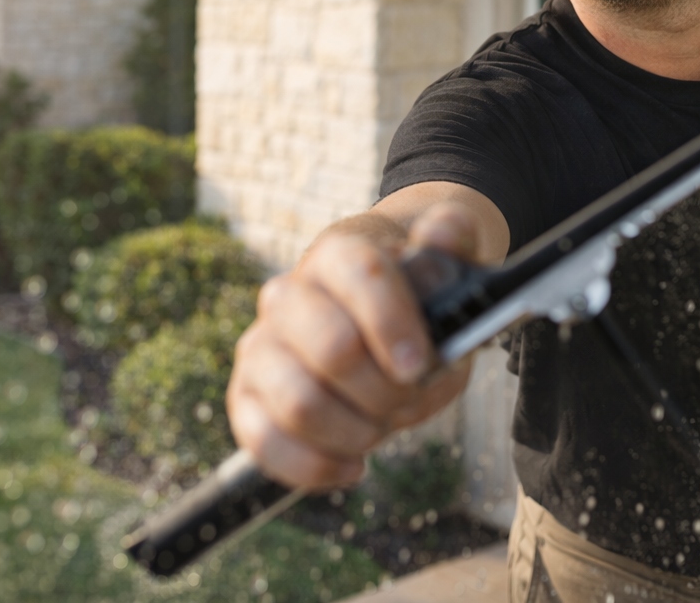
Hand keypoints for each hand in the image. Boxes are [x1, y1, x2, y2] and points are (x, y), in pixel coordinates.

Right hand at [225, 205, 479, 488]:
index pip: (360, 275)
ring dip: (357, 431)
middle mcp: (288, 297)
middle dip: (386, 390)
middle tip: (409, 397)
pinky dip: (316, 466)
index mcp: (338, 255)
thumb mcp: (445, 263)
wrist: (375, 321)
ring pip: (298, 403)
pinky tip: (353, 464)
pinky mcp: (245, 398)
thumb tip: (445, 232)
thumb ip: (453, 239)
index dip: (393, 324)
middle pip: (332, 348)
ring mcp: (261, 349)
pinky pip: (263, 442)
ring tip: (382, 427)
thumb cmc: (413, 297)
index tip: (419, 366)